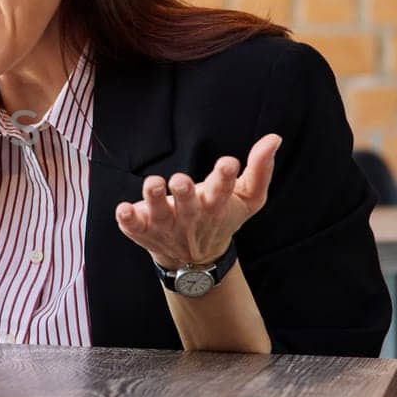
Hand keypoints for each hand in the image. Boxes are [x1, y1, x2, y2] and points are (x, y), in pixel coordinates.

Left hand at [114, 133, 281, 270]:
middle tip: (181, 180)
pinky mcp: (143, 229)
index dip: (225, 178)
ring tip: (153, 183)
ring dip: (154, 199)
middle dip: (185, 192)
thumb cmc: (221, 216)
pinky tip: (122, 208)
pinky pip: (133, 227)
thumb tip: (274, 137)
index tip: (228, 163)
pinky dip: (127, 219)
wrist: (194, 258)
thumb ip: (261, 169)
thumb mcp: (248, 198)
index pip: (223, 192)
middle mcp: (190, 217)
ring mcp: (166, 225)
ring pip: (159, 213)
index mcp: (216, 206)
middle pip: (189, 206)